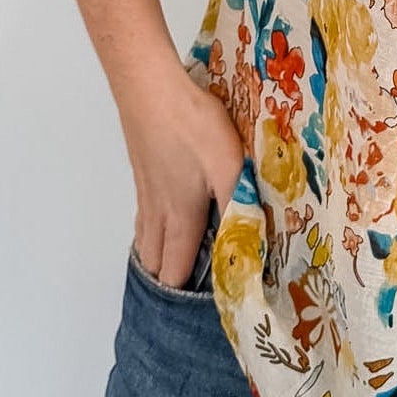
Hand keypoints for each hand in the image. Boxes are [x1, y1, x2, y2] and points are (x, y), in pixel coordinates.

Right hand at [119, 68, 244, 287]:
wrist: (149, 85)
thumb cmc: (192, 125)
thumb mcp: (229, 164)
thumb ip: (240, 203)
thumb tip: (253, 243)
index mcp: (181, 216)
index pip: (175, 269)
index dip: (184, 293)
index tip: (199, 311)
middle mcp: (159, 210)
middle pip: (155, 261)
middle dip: (168, 282)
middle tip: (186, 297)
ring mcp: (146, 191)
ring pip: (146, 239)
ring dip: (156, 259)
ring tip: (171, 271)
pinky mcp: (143, 171)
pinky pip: (144, 216)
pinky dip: (151, 233)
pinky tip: (162, 223)